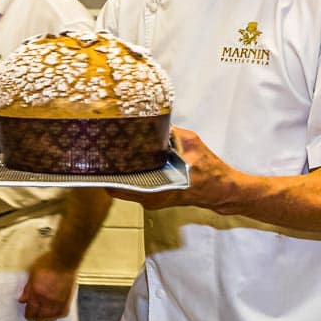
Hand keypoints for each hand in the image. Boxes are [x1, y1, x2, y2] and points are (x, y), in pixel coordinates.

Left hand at [18, 251, 75, 320]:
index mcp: (37, 294)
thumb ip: (27, 289)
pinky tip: (55, 313)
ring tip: (44, 316)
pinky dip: (58, 315)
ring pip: (52, 317)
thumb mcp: (32, 274)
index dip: (29, 315)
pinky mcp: (67, 299)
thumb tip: (22, 300)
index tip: (28, 315)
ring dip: (47, 318)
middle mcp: (48, 300)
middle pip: (41, 317)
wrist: (64, 260)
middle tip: (35, 316)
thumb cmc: (47, 263)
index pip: (31, 312)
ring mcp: (59, 301)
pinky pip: (62, 313)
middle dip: (37, 318)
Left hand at [109, 127, 236, 213]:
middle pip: (118, 187)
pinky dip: (131, 176)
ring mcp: (152, 199)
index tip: (98, 160)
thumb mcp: (191, 143)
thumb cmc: (209, 170)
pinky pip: (136, 187)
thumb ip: (171, 133)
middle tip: (102, 153)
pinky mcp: (156, 197)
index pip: (118, 187)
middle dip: (110, 170)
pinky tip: (129, 161)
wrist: (221, 190)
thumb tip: (154, 121)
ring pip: (126, 187)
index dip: (106, 174)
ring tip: (112, 155)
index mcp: (155, 189)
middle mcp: (150, 198)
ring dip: (120, 173)